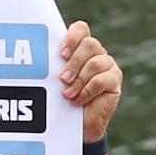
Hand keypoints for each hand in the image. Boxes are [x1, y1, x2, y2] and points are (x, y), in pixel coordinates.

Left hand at [60, 20, 121, 139]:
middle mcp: (96, 52)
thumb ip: (54, 67)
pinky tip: (78, 100)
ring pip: (95, 63)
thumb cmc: (64, 99)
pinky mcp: (115, 80)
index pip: (80, 29)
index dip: (72, 38)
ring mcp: (107, 65)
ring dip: (79, 80)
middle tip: (62, 79)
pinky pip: (102, 80)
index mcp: (80, 47)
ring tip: (67, 94)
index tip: (61, 54)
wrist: (78, 125)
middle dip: (74, 62)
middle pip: (89, 44)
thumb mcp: (55, 81)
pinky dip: (87, 91)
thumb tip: (41, 60)